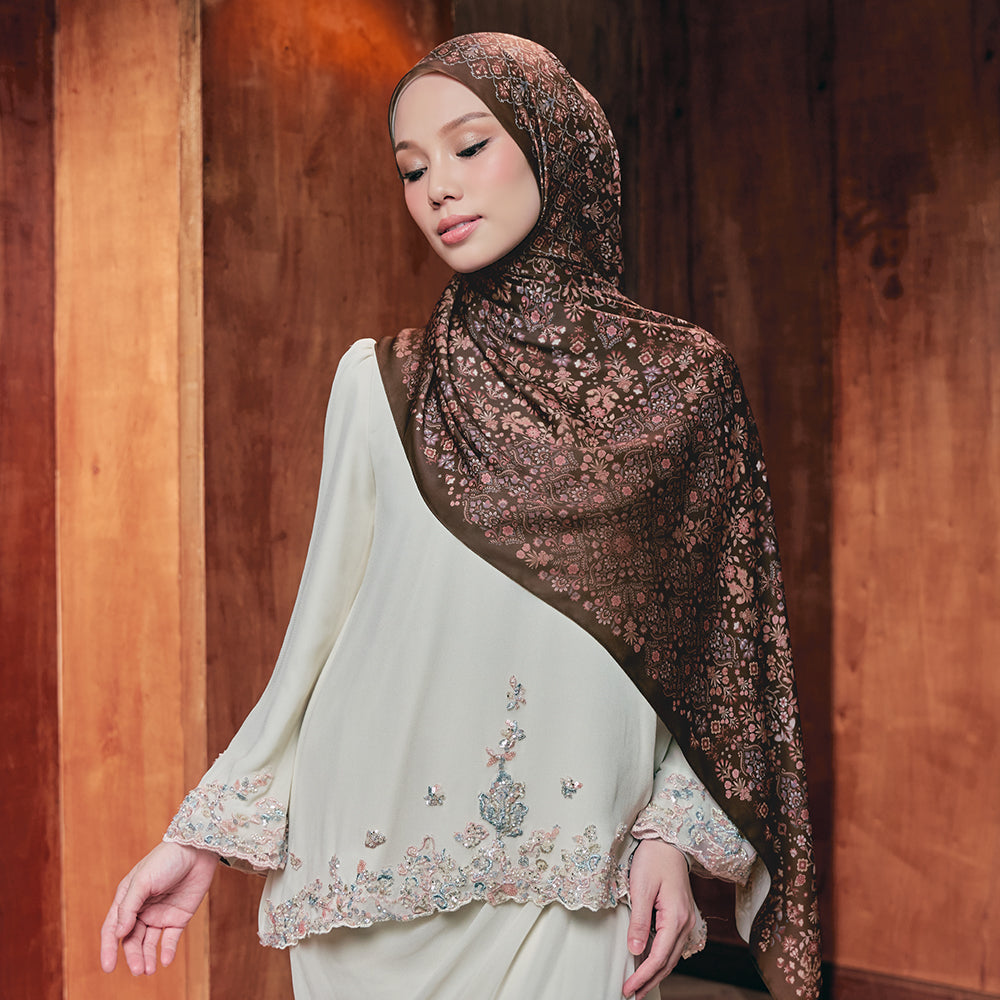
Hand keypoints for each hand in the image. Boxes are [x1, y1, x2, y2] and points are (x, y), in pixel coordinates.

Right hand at [100, 841, 218, 975]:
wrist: (198, 849)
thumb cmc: (166, 859)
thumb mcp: (142, 880)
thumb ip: (129, 907)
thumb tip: (118, 934)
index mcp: (127, 899)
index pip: (113, 928)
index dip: (109, 948)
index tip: (108, 967)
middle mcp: (141, 909)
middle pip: (132, 939)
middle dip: (133, 956)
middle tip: (138, 970)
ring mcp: (160, 914)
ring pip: (149, 942)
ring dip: (147, 957)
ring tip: (148, 971)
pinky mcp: (178, 916)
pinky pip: (170, 938)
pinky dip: (167, 951)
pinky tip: (165, 960)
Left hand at [622, 839, 697, 998]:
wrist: (669, 843)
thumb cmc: (653, 860)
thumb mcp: (641, 888)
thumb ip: (639, 921)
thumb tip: (635, 950)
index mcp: (676, 918)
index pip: (658, 957)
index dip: (643, 976)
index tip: (628, 988)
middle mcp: (686, 924)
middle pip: (668, 962)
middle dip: (649, 980)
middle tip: (632, 995)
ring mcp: (687, 921)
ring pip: (672, 956)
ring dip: (656, 973)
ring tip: (639, 986)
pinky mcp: (682, 917)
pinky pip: (673, 945)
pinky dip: (661, 959)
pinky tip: (650, 963)